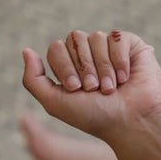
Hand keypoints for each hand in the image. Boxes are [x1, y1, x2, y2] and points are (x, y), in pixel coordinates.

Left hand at [22, 30, 160, 140]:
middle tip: (95, 89)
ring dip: (103, 67)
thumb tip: (27, 50)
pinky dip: (119, 59)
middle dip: (83, 66)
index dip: (64, 67)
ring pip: (96, 37)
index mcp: (73, 67)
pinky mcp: (133, 47)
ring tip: (112, 88)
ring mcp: (112, 50)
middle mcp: (92, 56)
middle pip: (75, 38)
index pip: (57, 48)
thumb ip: (33, 79)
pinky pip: (117, 37)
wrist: (131, 122)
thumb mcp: (55, 102)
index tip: (77, 89)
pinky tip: (126, 78)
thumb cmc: (96, 117)